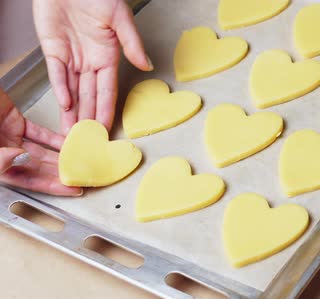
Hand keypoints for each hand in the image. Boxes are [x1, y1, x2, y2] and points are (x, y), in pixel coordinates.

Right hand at [0, 90, 81, 195]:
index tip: (74, 189)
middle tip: (84, 174)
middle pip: (39, 169)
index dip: (53, 187)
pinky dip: (53, 137)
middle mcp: (4, 155)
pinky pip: (38, 133)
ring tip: (81, 159)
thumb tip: (22, 159)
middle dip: (62, 173)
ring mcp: (9, 138)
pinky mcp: (14, 122)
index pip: (30, 182)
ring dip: (61, 155)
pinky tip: (69, 141)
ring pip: (41, 151)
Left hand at [33, 0, 152, 133]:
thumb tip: (148, 66)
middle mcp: (90, 61)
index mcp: (108, 56)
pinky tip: (65, 105)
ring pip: (73, 90)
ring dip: (73, 112)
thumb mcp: (120, 18)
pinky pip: (56, 73)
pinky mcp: (52, 48)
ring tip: (72, 132)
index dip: (107, 110)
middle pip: (90, 95)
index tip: (107, 129)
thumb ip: (132, 44)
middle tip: (87, 140)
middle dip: (88, 118)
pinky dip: (60, 89)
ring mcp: (71, 56)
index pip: (108, 90)